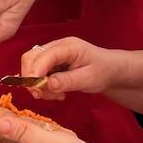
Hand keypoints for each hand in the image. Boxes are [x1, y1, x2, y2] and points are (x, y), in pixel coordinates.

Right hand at [17, 37, 138, 100]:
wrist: (111, 70)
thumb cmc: (104, 71)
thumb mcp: (89, 79)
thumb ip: (68, 81)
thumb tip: (47, 84)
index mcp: (68, 46)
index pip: (44, 55)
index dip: (35, 72)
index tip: (35, 90)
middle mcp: (57, 47)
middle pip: (31, 57)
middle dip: (31, 78)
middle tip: (40, 95)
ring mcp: (53, 54)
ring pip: (32, 66)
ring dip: (37, 84)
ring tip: (55, 96)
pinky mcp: (51, 62)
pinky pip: (38, 72)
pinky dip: (42, 85)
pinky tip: (55, 93)